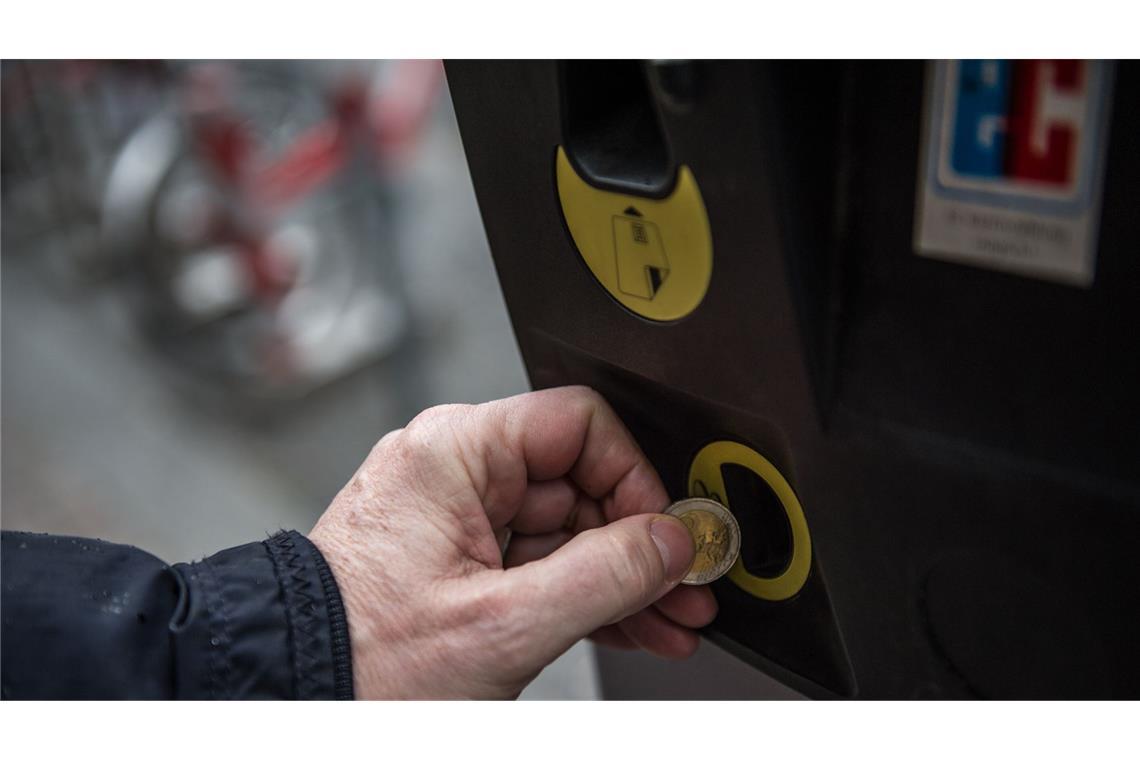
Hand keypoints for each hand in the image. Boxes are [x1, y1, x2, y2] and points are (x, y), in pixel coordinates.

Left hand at [309, 386, 716, 698]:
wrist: (290, 700)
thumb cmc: (358, 661)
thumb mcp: (501, 624)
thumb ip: (603, 575)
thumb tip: (671, 542)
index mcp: (451, 452)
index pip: (579, 425)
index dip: (635, 479)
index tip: (665, 535)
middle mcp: (453, 472)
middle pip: (580, 482)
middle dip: (639, 544)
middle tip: (685, 587)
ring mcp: (456, 519)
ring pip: (567, 530)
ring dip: (623, 578)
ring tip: (671, 619)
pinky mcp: (459, 562)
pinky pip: (540, 563)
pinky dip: (585, 594)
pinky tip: (631, 624)